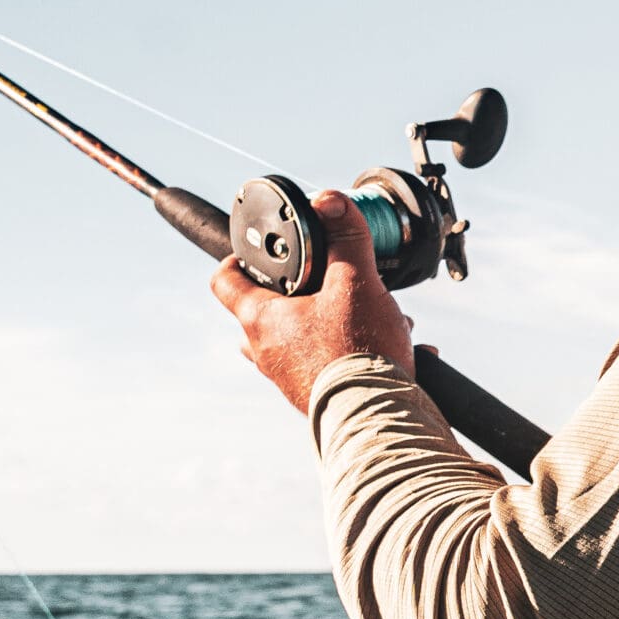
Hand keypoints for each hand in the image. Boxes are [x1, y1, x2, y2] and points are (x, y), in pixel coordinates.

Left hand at [210, 189, 415, 413]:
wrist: (377, 417)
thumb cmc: (358, 353)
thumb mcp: (357, 283)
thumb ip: (346, 238)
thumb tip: (331, 201)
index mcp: (262, 319)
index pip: (225, 281)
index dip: (235, 259)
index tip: (252, 252)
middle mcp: (267, 351)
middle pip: (264, 312)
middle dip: (299, 293)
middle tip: (327, 282)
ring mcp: (289, 377)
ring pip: (298, 339)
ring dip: (330, 323)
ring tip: (370, 317)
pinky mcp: (316, 396)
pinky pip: (327, 365)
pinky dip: (352, 353)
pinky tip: (393, 348)